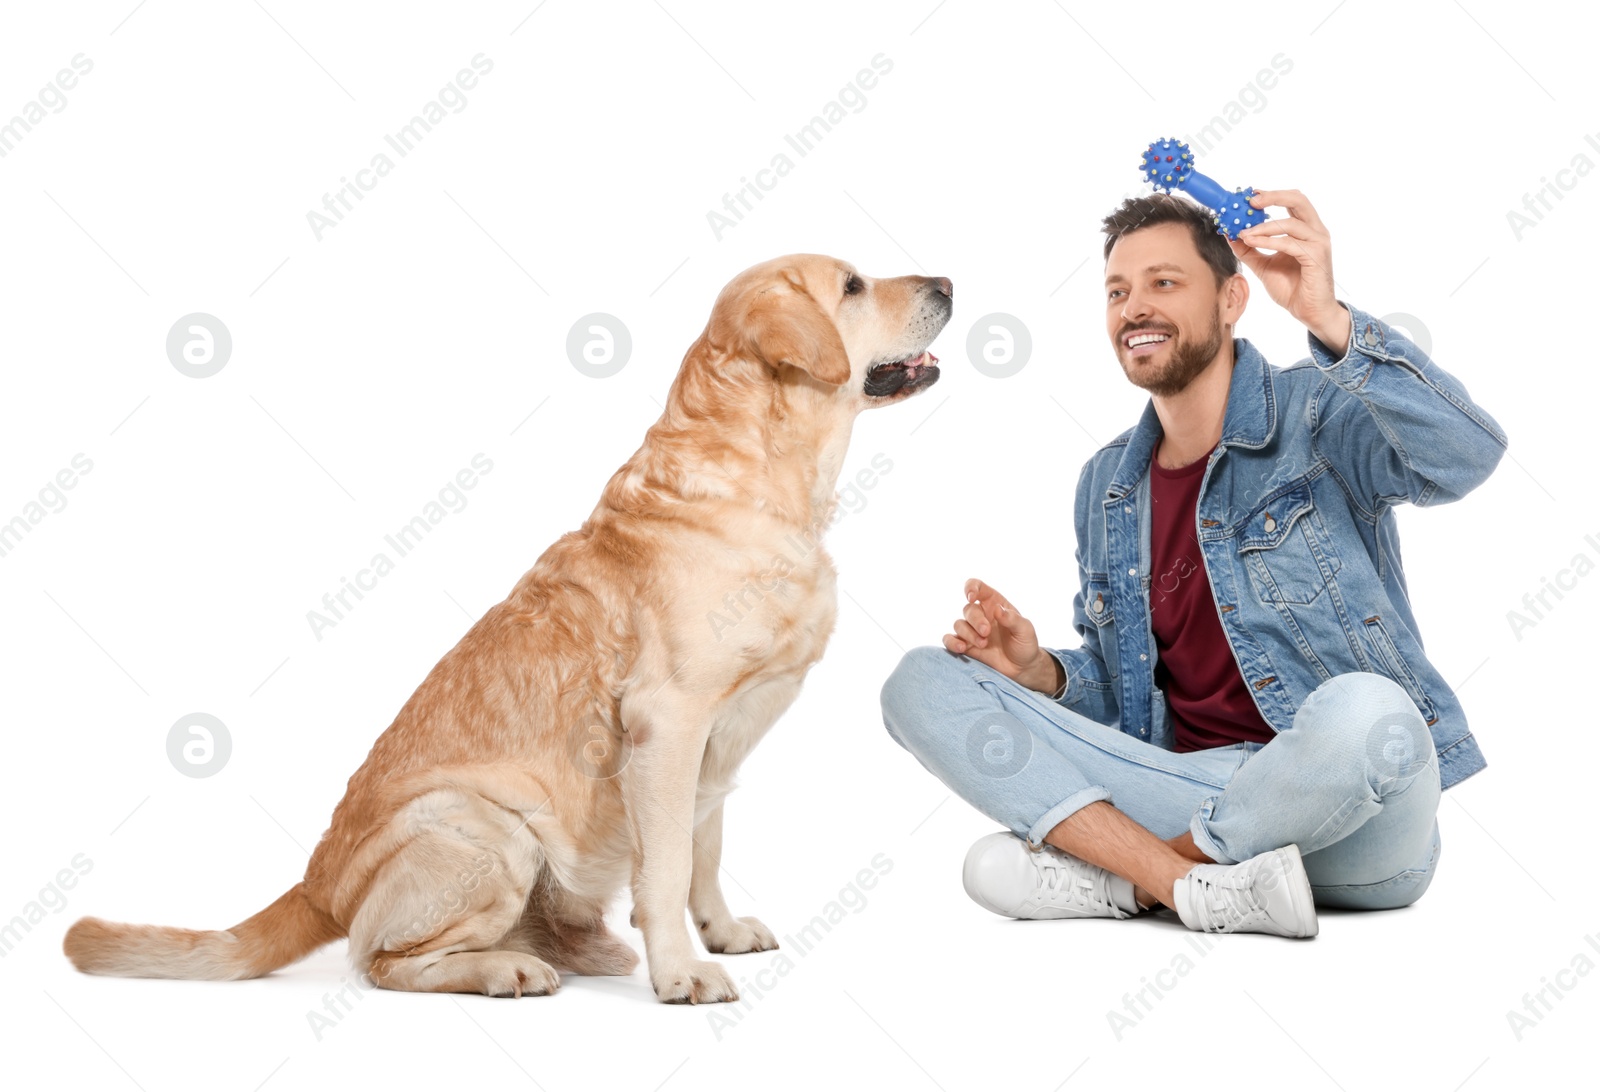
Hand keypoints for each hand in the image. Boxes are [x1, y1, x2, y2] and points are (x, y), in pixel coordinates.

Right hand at [943, 578, 1057, 692]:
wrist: (1022, 668)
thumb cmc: (1025, 644)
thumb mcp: (1025, 630)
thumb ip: (1012, 619)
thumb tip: (997, 610)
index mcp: (994, 604)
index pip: (977, 587)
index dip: (971, 588)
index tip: (971, 597)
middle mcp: (981, 615)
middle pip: (968, 609)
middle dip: (976, 621)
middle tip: (986, 633)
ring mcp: (972, 631)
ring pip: (958, 624)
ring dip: (968, 634)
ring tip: (983, 645)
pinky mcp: (966, 646)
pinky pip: (949, 639)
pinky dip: (951, 642)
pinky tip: (961, 648)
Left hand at [1227, 189, 1348, 352]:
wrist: (1309, 312)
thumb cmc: (1292, 288)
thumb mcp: (1264, 266)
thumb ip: (1249, 250)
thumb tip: (1230, 235)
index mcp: (1306, 229)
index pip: (1291, 202)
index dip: (1271, 195)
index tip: (1249, 194)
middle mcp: (1316, 231)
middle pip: (1298, 200)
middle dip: (1273, 196)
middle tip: (1250, 200)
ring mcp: (1318, 243)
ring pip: (1290, 223)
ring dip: (1263, 225)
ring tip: (1242, 232)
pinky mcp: (1316, 256)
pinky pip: (1289, 243)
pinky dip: (1268, 240)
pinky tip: (1252, 241)